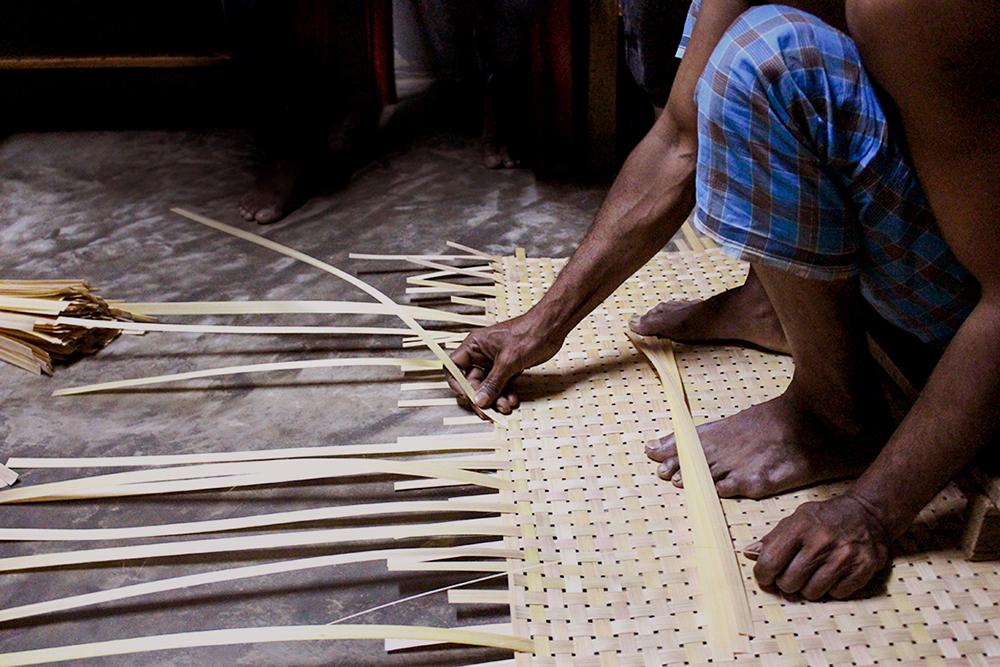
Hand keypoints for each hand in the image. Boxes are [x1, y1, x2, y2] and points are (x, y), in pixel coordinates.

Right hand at [447, 313, 563, 413]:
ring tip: (507, 406)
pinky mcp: (507, 367)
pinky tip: (513, 399)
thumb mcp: (508, 361)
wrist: (552, 327)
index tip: (468, 396)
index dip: (457, 383)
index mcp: (474, 345)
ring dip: (496, 399)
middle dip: (481, 397)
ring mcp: (494, 361)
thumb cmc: (529, 333)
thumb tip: (479, 400)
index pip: (453, 367)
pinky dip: (506, 394)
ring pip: (488, 387)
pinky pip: (501, 385)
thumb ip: (493, 383)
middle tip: (488, 412)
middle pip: (471, 381)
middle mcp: (481, 354)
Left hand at [749, 493, 890, 599]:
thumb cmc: (825, 518)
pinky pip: (837, 594)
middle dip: (786, 583)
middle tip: (792, 576)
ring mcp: (844, 556)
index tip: (766, 576)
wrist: (867, 514)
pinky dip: (832, 589)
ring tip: (813, 575)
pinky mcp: (864, 568)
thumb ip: (772, 538)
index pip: (770, 562)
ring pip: (812, 593)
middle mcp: (821, 541)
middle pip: (789, 582)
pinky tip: (833, 574)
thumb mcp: (796, 519)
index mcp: (800, 526)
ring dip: (808, 588)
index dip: (763, 574)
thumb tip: (749, 553)